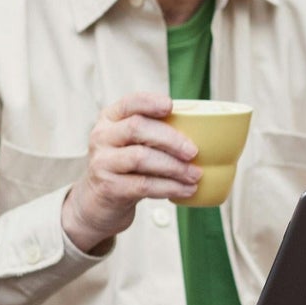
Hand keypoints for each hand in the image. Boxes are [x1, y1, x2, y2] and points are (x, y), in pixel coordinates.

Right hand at [61, 93, 200, 253]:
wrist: (98, 202)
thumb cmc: (127, 167)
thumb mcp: (134, 144)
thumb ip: (156, 134)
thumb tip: (206, 134)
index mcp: (111, 118)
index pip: (129, 102)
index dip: (150, 102)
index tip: (171, 106)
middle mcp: (102, 136)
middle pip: (137, 128)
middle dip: (171, 139)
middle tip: (194, 152)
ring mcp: (102, 162)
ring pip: (141, 157)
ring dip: (174, 167)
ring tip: (195, 175)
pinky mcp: (109, 187)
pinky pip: (143, 184)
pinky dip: (170, 187)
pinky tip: (186, 190)